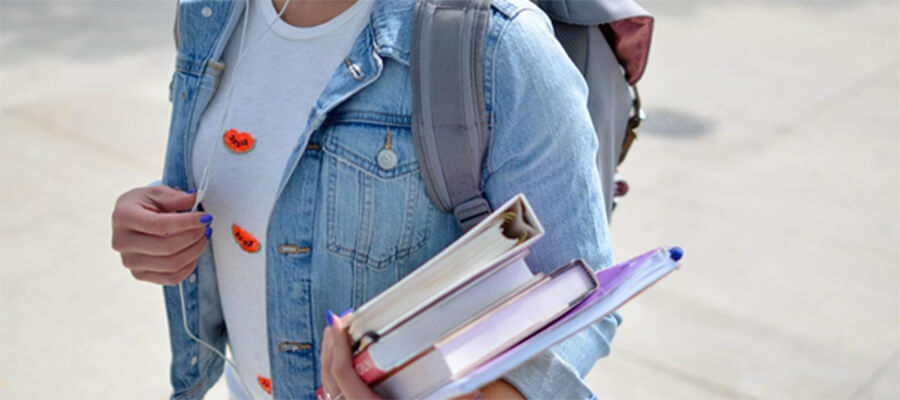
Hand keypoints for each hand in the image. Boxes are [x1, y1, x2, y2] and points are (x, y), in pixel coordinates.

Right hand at [111, 185, 211, 285]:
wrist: (130, 220)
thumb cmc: (143, 205)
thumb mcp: (156, 193)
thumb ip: (175, 197)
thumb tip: (193, 199)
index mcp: (123, 217)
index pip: (159, 225)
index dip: (186, 222)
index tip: (205, 217)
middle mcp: (122, 242)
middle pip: (167, 247)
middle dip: (194, 236)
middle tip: (206, 226)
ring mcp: (130, 261)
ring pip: (171, 264)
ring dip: (194, 251)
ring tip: (203, 237)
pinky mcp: (139, 274)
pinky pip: (171, 278)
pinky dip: (189, 266)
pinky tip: (194, 252)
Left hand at [319, 310, 523, 399]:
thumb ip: (458, 398)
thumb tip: (474, 383)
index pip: (344, 377)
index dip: (338, 347)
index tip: (339, 321)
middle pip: (329, 380)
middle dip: (329, 348)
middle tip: (337, 322)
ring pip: (328, 391)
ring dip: (330, 362)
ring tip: (338, 339)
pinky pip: (336, 399)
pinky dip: (335, 380)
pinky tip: (343, 367)